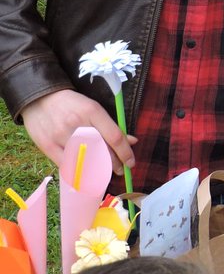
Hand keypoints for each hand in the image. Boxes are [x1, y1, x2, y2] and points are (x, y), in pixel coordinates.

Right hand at [20, 89, 136, 175]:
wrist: (40, 99)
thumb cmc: (72, 104)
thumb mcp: (94, 108)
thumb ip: (111, 126)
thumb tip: (132, 141)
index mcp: (92, 111)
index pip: (114, 137)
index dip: (125, 153)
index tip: (131, 163)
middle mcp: (77, 124)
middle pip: (101, 150)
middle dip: (114, 164)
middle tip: (120, 170)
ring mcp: (61, 136)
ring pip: (85, 160)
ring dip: (98, 170)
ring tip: (105, 173)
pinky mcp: (47, 146)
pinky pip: (67, 165)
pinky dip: (78, 172)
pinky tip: (86, 174)